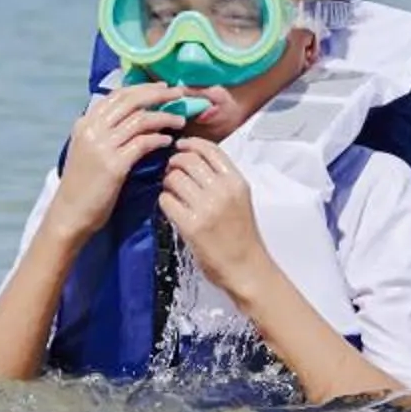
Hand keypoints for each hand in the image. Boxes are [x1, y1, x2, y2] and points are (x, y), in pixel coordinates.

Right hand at [42, 82, 191, 245]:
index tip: (163, 88)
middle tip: (179, 95)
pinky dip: (159, 139)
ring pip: (140, 120)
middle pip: (131, 100)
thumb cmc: (82, 185)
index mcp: (85, 123)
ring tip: (180, 121)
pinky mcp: (114, 165)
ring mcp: (102, 146)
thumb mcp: (87, 150)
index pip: (117, 95)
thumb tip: (131, 118)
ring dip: (165, 118)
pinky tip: (168, 142)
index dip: (143, 88)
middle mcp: (92, 129)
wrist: (70, 214)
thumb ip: (103, 132)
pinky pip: (143, 143)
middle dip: (158, 94)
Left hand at [158, 136, 269, 291]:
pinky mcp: (191, 226)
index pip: (209, 149)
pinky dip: (165, 200)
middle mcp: (222, 191)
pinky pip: (166, 200)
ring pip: (174, 178)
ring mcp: (206, 208)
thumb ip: (221, 178)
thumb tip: (193, 158)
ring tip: (172, 190)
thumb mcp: (239, 199)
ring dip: (168, 181)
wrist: (245, 267)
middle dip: (174, 162)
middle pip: (188, 160)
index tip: (181, 145)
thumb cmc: (241, 235)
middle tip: (171, 170)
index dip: (190, 143)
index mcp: (236, 182)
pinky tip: (171, 206)